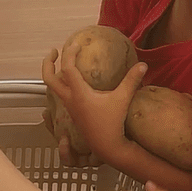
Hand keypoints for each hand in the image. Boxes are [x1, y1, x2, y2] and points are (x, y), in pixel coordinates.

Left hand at [42, 47, 145, 161]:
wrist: (107, 147)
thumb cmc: (112, 124)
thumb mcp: (122, 99)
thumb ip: (131, 80)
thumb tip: (143, 65)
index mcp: (79, 93)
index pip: (67, 68)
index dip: (70, 53)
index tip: (76, 44)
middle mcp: (70, 99)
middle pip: (48, 79)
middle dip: (48, 62)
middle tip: (54, 51)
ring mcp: (69, 107)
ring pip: (53, 88)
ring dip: (53, 74)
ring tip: (62, 64)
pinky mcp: (73, 113)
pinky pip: (60, 95)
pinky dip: (61, 84)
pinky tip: (72, 82)